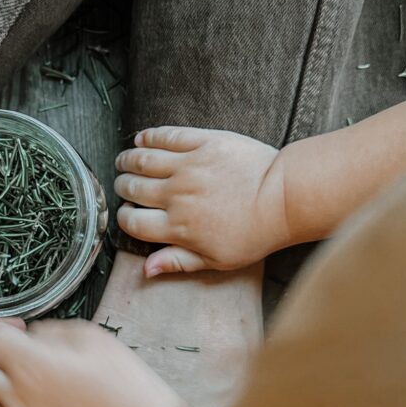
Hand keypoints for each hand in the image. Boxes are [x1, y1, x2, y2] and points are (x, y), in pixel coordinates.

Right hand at [115, 126, 289, 275]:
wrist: (283, 198)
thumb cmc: (255, 233)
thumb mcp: (216, 260)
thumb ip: (177, 262)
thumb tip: (146, 270)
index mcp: (177, 227)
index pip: (133, 222)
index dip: (124, 219)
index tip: (127, 215)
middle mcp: (176, 196)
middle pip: (133, 189)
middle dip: (123, 188)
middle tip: (123, 186)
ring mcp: (187, 167)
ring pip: (143, 160)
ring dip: (128, 160)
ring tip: (124, 161)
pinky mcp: (202, 143)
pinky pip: (166, 136)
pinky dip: (149, 136)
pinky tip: (142, 138)